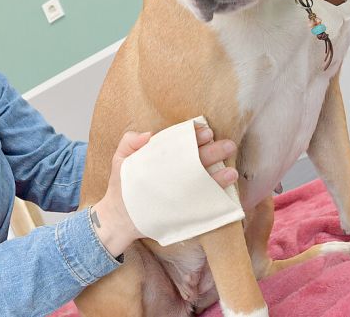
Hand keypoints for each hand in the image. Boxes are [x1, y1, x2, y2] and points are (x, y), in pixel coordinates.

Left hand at [91, 124, 237, 256]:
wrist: (118, 218)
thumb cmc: (121, 186)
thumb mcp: (121, 161)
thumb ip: (130, 143)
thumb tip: (148, 134)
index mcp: (165, 157)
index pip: (183, 143)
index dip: (195, 136)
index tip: (204, 132)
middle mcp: (177, 171)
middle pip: (198, 159)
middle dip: (214, 152)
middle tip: (228, 146)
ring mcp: (182, 189)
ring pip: (204, 179)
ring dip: (219, 175)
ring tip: (231, 172)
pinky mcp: (184, 206)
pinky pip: (201, 200)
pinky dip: (213, 197)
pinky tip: (225, 194)